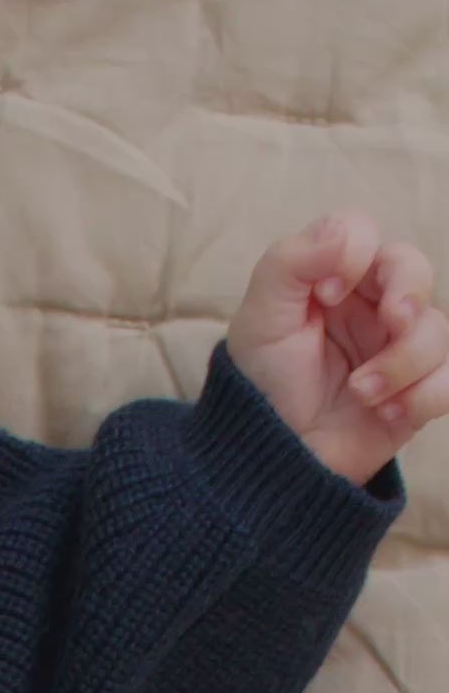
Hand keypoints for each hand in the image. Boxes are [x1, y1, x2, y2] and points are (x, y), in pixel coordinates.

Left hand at [224, 210, 447, 485]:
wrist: (270, 459)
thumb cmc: (261, 384)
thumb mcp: (261, 317)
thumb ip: (291, 261)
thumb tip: (343, 233)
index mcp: (332, 279)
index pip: (364, 234)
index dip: (355, 254)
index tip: (325, 296)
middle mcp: (370, 306)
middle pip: (415, 270)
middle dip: (408, 295)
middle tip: (392, 321)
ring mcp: (397, 348)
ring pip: (437, 330)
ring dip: (403, 363)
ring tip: (362, 393)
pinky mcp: (416, 391)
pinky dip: (424, 397)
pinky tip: (386, 415)